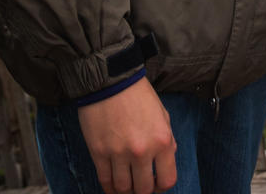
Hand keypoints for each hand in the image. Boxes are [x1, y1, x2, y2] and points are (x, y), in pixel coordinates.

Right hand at [77, 77, 176, 193]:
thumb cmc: (139, 96)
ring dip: (125, 191)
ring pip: (122, 188)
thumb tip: (166, 161)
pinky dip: (109, 187)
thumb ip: (167, 140)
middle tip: (141, 187)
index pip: (167, 180)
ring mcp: (118, 154)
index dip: (162, 187)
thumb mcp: (163, 116)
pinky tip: (112, 186)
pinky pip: (104, 180)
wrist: (111, 82)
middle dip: (143, 191)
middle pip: (143, 189)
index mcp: (162, 141)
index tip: (157, 185)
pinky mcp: (98, 153)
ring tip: (126, 187)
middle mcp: (142, 151)